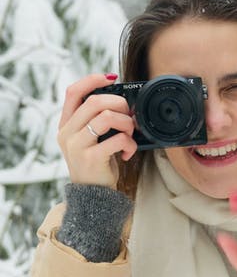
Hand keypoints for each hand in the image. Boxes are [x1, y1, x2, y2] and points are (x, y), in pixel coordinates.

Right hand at [57, 74, 137, 189]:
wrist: (93, 197)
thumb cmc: (97, 165)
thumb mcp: (92, 140)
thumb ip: (97, 120)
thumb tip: (121, 100)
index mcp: (66, 125)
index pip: (73, 92)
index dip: (92, 80)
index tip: (111, 79)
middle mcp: (67, 133)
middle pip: (94, 101)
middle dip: (118, 104)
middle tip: (129, 115)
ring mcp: (77, 146)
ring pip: (105, 117)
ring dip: (125, 123)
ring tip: (129, 134)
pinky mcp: (91, 159)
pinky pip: (117, 139)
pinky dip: (129, 143)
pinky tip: (127, 152)